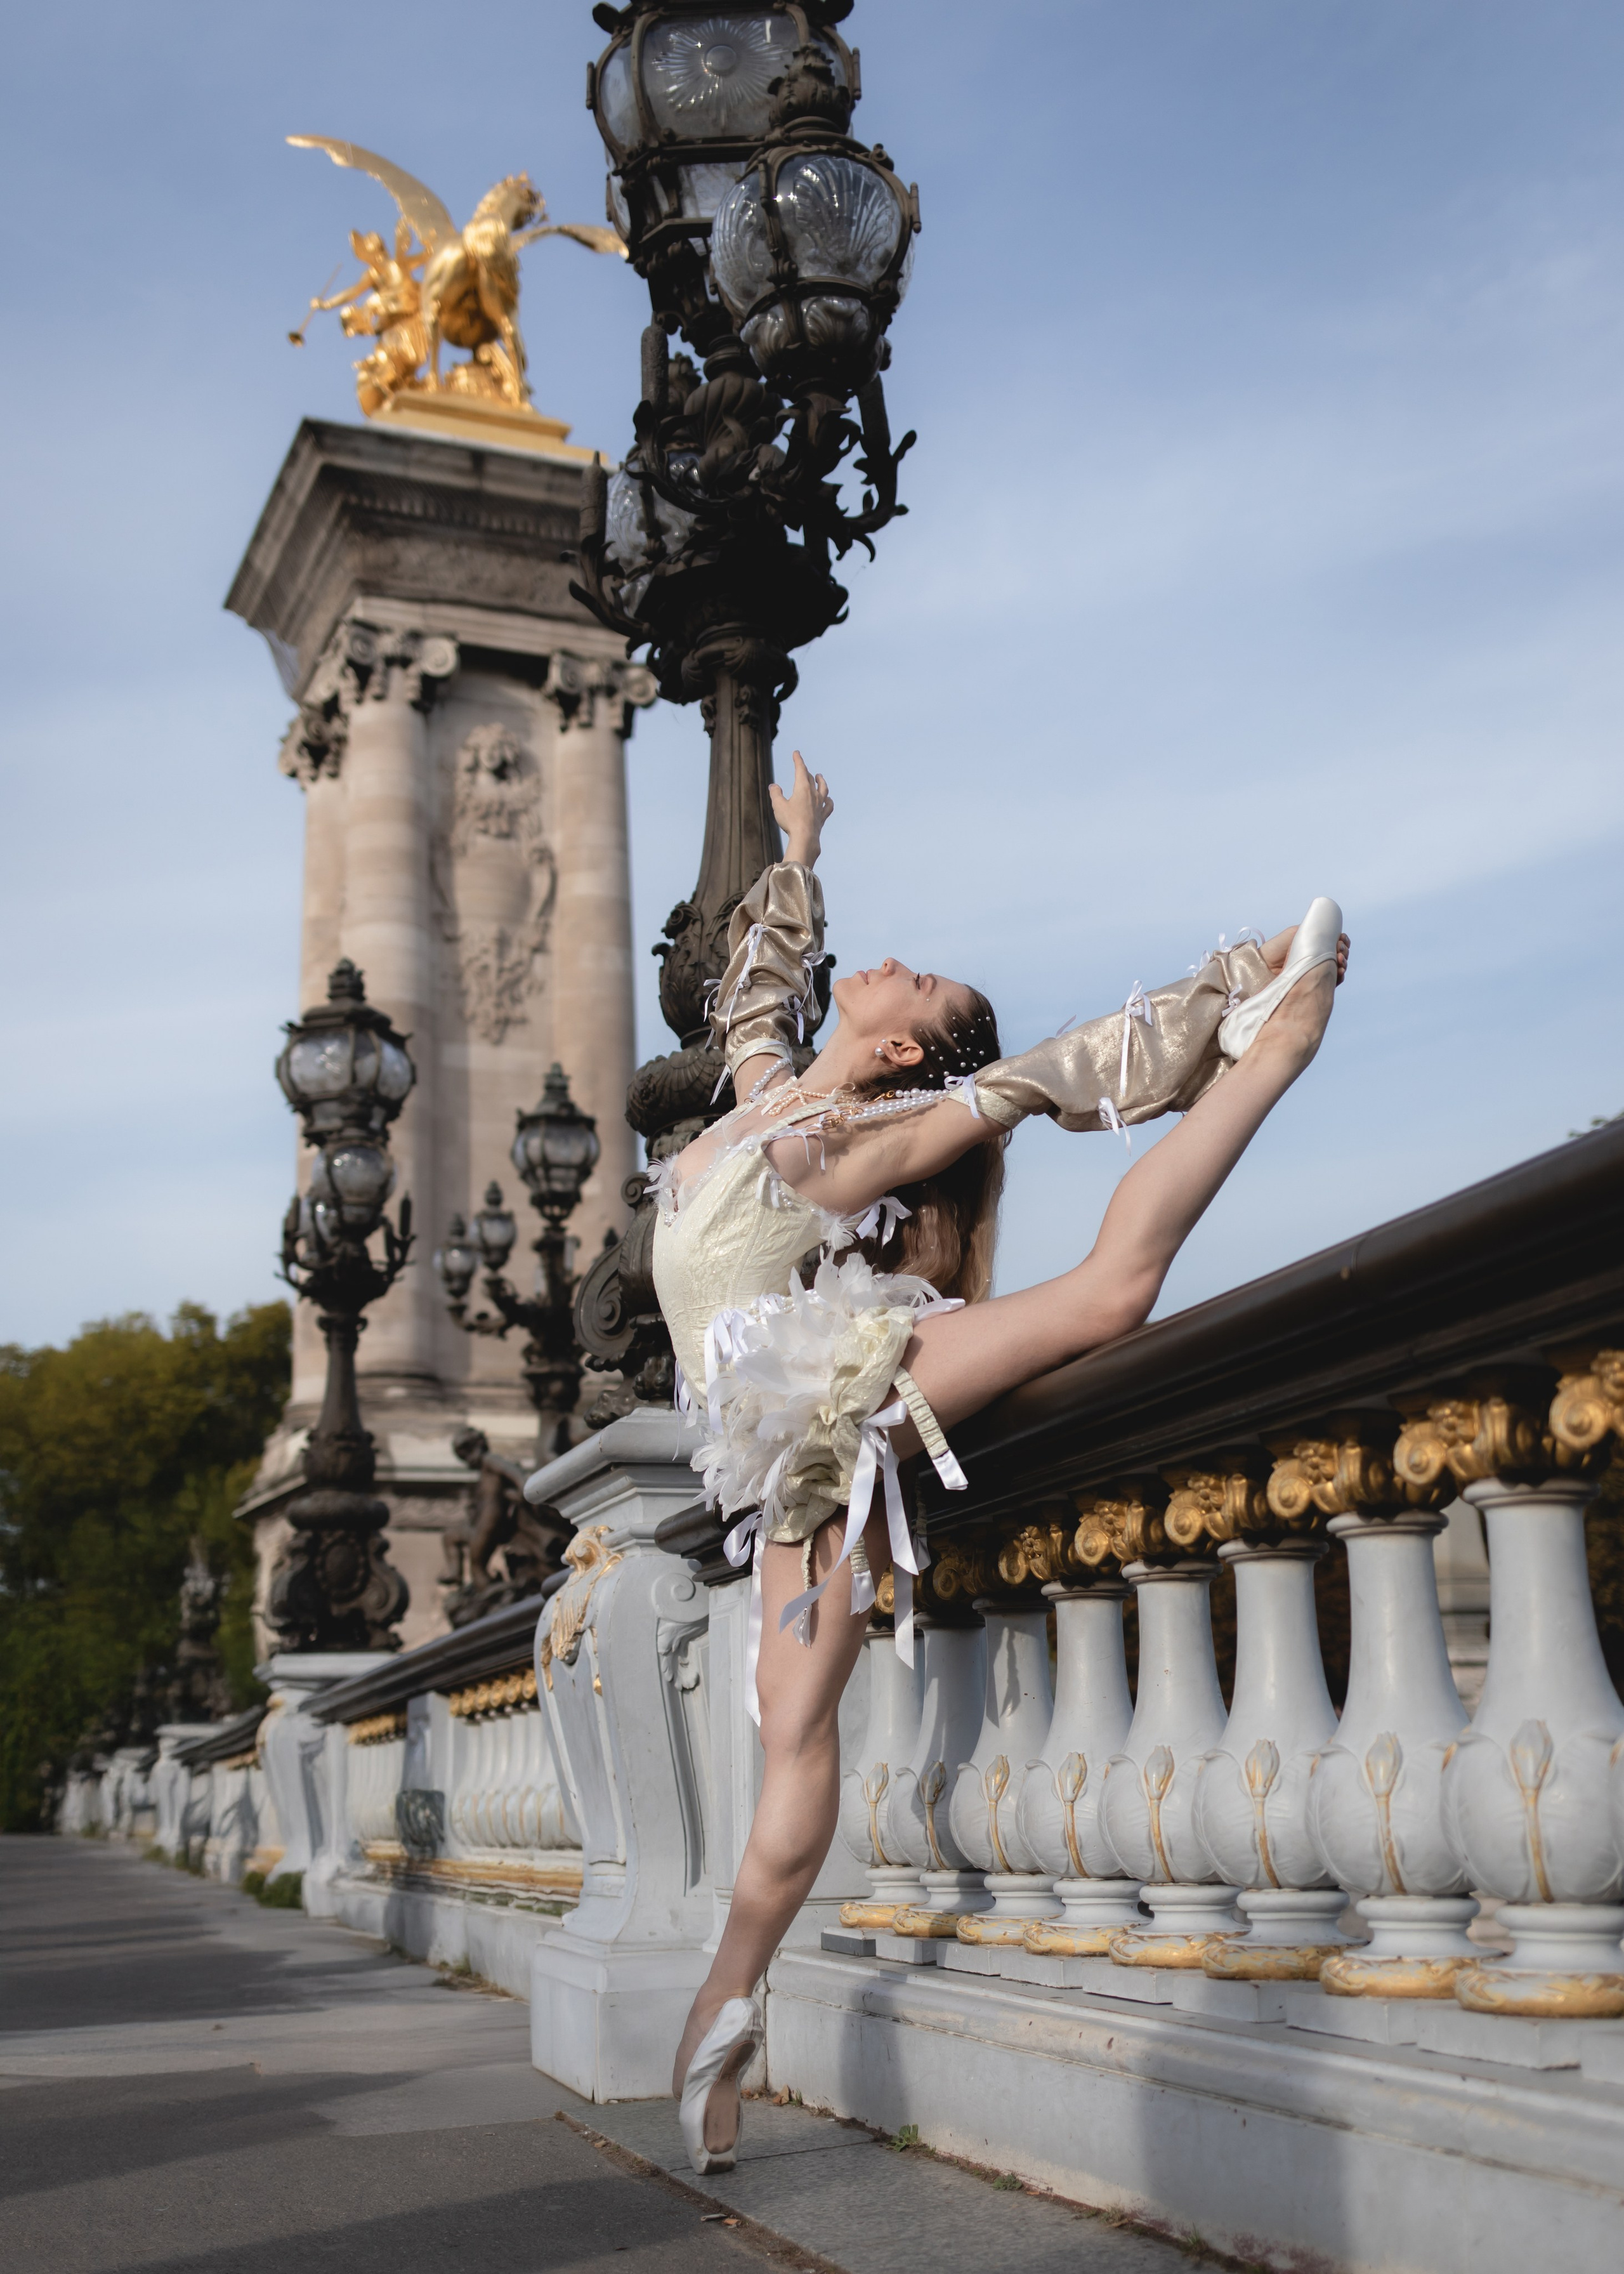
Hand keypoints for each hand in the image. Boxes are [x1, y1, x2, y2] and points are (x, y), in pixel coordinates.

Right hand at [770, 750, 833, 867]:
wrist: (805, 838)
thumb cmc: (790, 821)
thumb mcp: (778, 806)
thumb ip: (775, 794)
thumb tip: (774, 786)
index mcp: (802, 788)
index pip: (800, 770)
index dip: (798, 760)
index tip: (796, 753)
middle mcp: (814, 794)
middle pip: (810, 778)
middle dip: (805, 771)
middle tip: (802, 767)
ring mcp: (820, 805)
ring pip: (823, 789)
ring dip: (821, 781)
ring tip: (819, 776)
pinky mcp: (822, 816)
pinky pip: (828, 805)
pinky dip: (828, 801)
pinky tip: (828, 800)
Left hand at [1260, 925, 1350, 985]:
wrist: (1264, 967)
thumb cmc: (1276, 948)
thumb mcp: (1295, 933)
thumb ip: (1311, 930)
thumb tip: (1328, 928)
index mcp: (1314, 947)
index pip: (1334, 944)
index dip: (1342, 941)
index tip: (1342, 938)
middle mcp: (1316, 960)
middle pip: (1339, 956)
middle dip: (1344, 951)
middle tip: (1340, 948)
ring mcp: (1316, 973)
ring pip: (1338, 969)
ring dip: (1343, 962)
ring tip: (1340, 958)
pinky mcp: (1313, 986)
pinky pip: (1332, 983)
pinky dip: (1339, 976)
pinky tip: (1340, 971)